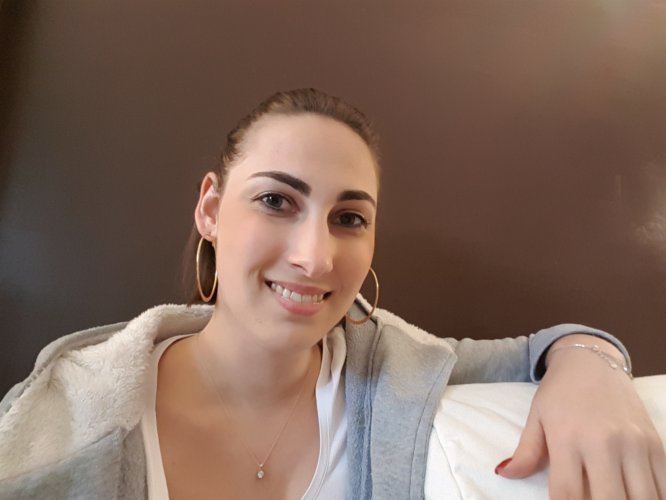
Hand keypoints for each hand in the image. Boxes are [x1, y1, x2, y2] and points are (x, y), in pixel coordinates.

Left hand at [495, 334, 665, 499]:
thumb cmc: (560, 390)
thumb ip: (526, 451)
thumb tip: (504, 474)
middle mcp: (603, 442)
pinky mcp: (654, 443)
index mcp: (567, 437)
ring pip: (642, 498)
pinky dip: (654, 498)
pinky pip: (663, 485)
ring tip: (613, 499)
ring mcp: (633, 444)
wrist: (592, 359)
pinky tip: (638, 497)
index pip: (567, 493)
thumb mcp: (537, 416)